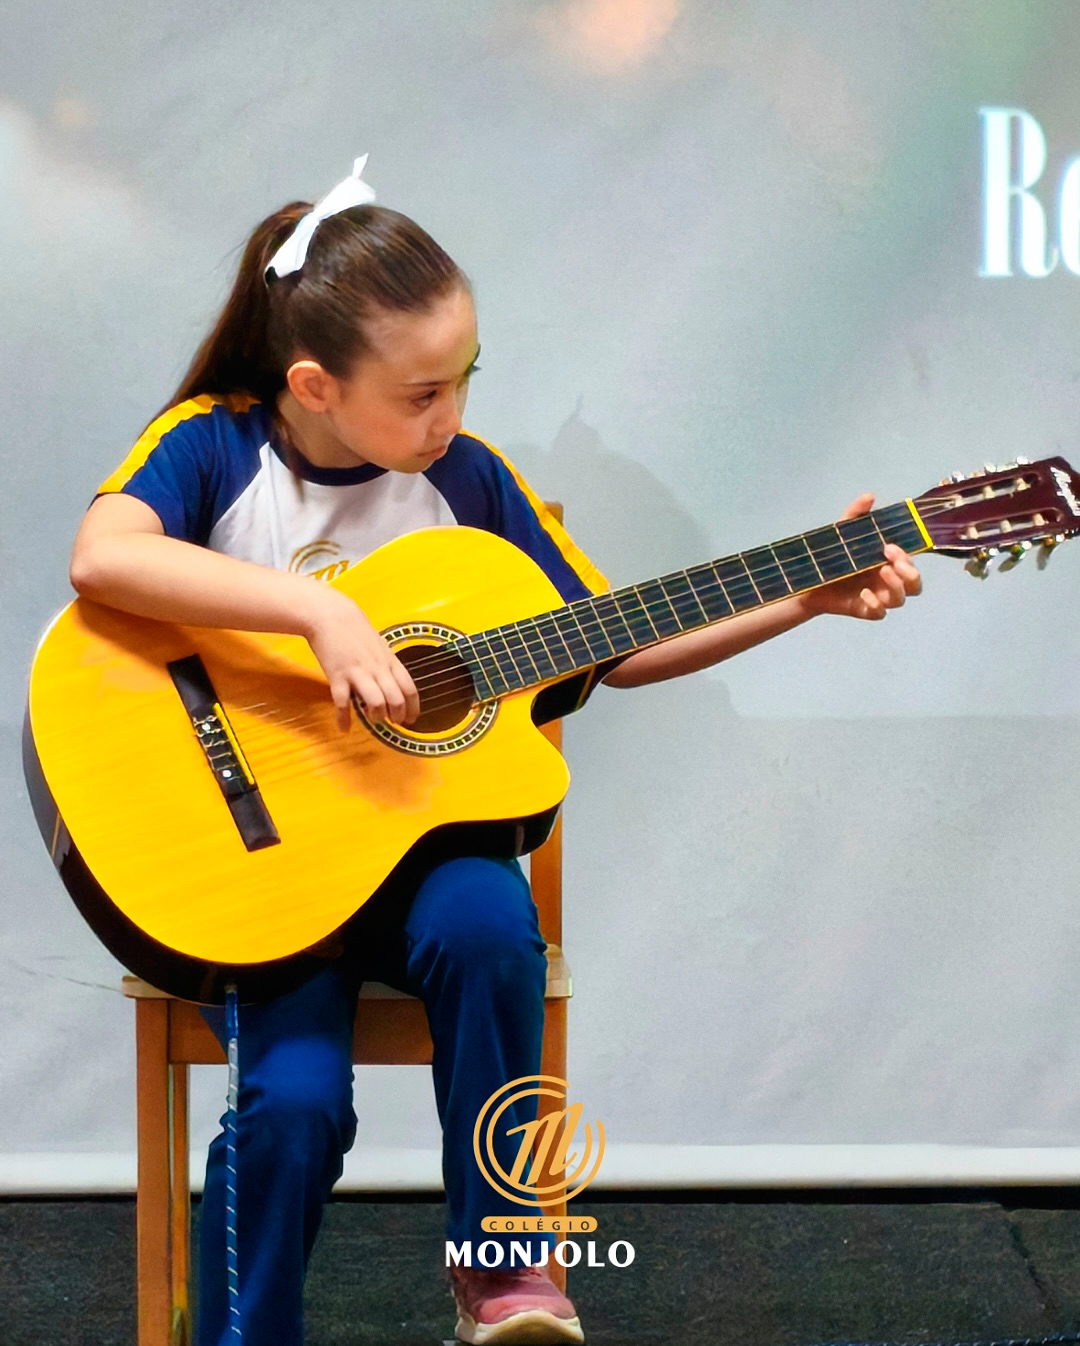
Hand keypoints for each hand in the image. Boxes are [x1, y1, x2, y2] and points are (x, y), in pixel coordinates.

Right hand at [302, 587, 419, 730]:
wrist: (330, 614)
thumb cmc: (354, 630)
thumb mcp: (379, 646)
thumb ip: (386, 665)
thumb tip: (392, 684)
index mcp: (389, 661)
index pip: (409, 689)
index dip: (413, 707)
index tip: (411, 719)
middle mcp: (377, 668)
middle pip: (396, 699)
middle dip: (397, 716)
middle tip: (393, 722)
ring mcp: (358, 672)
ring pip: (376, 702)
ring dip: (376, 716)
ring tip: (372, 719)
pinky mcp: (337, 676)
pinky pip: (343, 703)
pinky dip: (344, 719)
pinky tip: (344, 728)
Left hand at [796, 493, 922, 619]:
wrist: (806, 580)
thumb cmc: (830, 556)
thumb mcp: (841, 533)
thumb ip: (855, 515)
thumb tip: (869, 496)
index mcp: (887, 563)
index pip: (910, 563)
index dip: (908, 558)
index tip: (889, 546)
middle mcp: (887, 582)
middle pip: (915, 585)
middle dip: (910, 573)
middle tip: (891, 562)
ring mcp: (877, 597)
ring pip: (901, 599)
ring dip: (896, 586)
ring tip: (882, 571)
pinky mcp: (864, 610)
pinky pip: (880, 613)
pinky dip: (876, 605)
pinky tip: (864, 594)